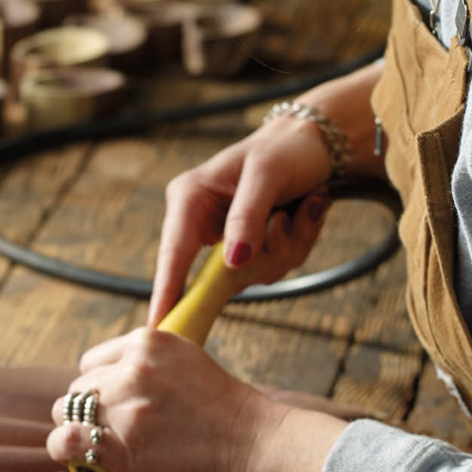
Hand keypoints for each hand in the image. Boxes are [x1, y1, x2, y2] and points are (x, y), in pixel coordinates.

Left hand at [47, 329, 283, 471]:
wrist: (256, 446)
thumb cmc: (228, 415)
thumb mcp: (185, 364)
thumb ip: (146, 367)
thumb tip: (109, 388)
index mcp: (147, 341)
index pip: (93, 360)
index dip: (102, 387)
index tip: (116, 406)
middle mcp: (131, 368)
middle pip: (78, 387)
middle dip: (90, 411)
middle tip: (113, 432)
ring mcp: (123, 405)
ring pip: (65, 411)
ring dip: (78, 431)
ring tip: (101, 447)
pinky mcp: (120, 443)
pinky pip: (64, 442)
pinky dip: (66, 452)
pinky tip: (83, 461)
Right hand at [148, 63, 384, 325]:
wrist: (314, 144)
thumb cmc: (285, 149)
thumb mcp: (267, 174)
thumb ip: (248, 217)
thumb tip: (233, 263)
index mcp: (190, 198)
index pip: (174, 253)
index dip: (166, 292)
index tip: (157, 327)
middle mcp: (200, 221)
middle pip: (223, 273)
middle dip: (266, 254)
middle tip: (289, 219)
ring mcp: (225, 239)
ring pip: (255, 273)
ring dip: (288, 245)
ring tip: (302, 206)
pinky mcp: (247, 248)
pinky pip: (272, 266)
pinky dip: (296, 243)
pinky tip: (303, 211)